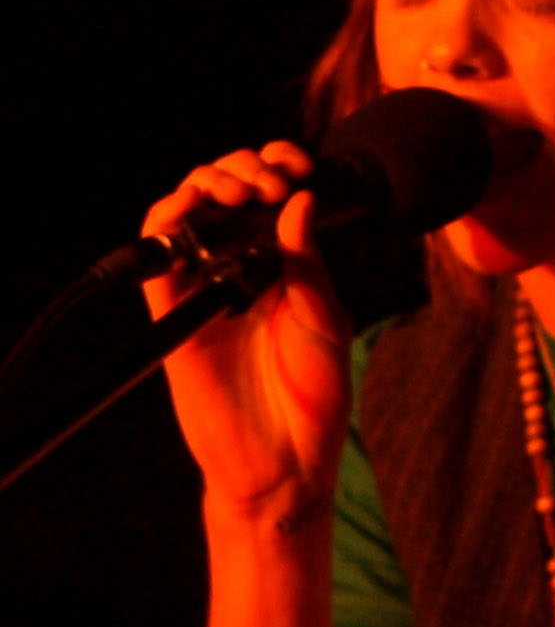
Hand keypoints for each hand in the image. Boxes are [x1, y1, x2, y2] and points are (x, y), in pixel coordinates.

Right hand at [142, 141, 352, 513]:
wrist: (285, 461)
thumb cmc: (314, 399)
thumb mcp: (325, 321)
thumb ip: (308, 262)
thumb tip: (299, 199)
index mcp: (284, 266)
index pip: (271, 197)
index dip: (278, 166)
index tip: (298, 165)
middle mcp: (241, 269)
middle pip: (226, 191)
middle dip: (245, 167)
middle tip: (271, 181)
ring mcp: (205, 288)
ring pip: (187, 210)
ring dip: (208, 181)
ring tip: (239, 188)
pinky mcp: (174, 313)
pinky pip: (157, 254)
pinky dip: (168, 218)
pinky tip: (196, 205)